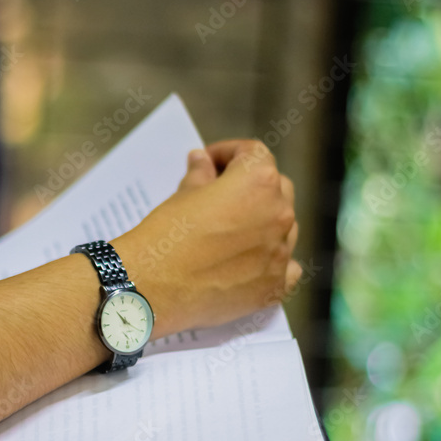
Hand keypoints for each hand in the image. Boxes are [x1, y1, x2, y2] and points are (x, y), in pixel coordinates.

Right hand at [113, 140, 300, 338]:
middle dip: (251, 187)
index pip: (254, 154)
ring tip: (231, 233)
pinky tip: (248, 263)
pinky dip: (271, 261)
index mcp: (259, 181)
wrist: (153, 287)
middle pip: (276, 188)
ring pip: (283, 227)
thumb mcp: (182, 195)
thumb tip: (202, 161)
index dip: (228, 153)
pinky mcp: (275, 286)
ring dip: (262, 223)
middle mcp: (279, 213)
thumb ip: (201, 174)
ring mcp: (281, 252)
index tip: (208, 163)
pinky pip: (287, 267)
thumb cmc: (165, 234)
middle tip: (220, 196)